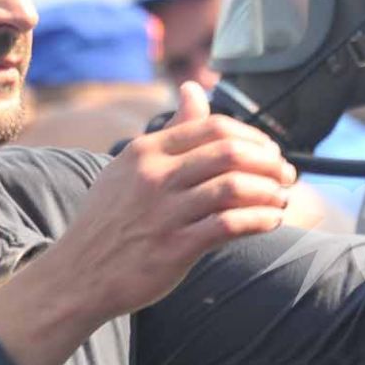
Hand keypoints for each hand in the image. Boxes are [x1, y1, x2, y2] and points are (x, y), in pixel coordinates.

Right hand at [0, 83, 295, 364]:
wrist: (78, 275)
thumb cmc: (111, 220)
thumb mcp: (130, 167)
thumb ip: (171, 130)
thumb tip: (194, 88)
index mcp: (146, 151)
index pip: (213, 128)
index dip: (253, 137)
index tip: (270, 152)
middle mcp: (154, 177)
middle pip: (230, 153)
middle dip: (269, 163)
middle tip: (286, 175)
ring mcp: (164, 212)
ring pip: (235, 188)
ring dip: (269, 192)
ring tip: (282, 199)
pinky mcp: (174, 247)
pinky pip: (229, 225)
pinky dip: (259, 220)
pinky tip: (272, 221)